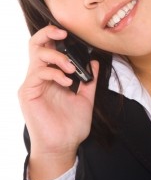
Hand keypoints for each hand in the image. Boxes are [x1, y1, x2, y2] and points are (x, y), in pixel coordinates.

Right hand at [19, 25, 98, 179]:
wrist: (63, 147)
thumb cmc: (71, 126)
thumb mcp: (86, 99)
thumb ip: (89, 81)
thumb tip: (94, 62)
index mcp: (52, 77)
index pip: (49, 48)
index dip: (55, 36)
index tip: (70, 33)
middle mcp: (40, 77)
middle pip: (36, 44)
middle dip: (48, 33)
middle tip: (64, 33)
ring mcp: (32, 84)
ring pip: (37, 55)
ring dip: (57, 56)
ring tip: (72, 68)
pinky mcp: (28, 93)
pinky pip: (38, 73)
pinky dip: (55, 73)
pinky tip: (67, 82)